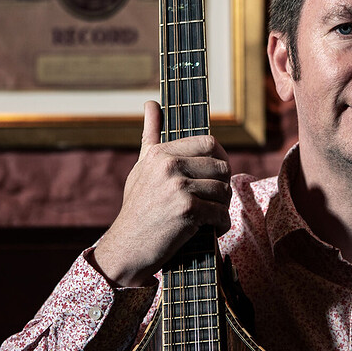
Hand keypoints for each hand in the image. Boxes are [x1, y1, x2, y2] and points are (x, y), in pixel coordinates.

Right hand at [91, 101, 231, 287]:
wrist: (128, 247)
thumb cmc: (137, 207)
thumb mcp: (141, 167)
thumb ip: (150, 135)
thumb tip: (150, 103)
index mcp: (161, 153)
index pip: (209, 143)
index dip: (219, 159)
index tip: (215, 175)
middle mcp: (169, 166)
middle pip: (222, 167)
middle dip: (223, 186)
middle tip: (215, 201)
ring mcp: (178, 187)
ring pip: (224, 191)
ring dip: (222, 208)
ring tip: (210, 216)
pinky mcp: (187, 210)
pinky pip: (221, 213)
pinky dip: (221, 225)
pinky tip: (211, 230)